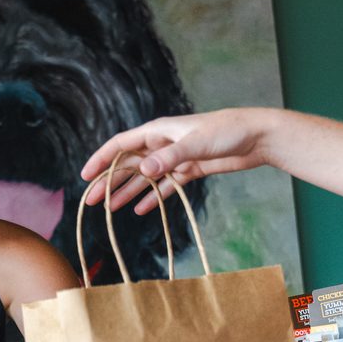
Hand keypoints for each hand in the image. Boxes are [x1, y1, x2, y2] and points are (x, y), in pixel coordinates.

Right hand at [79, 108, 277, 214]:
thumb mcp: (196, 143)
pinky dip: (153, 197)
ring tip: (111, 208)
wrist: (257, 137)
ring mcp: (176, 158)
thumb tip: (144, 168)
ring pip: (145, 177)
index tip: (85, 176)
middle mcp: (163, 144)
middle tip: (93, 201)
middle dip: (110, 181)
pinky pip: (165, 186)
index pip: (121, 145)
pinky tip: (142, 210)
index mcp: (158, 131)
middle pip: (129, 164)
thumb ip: (170, 157)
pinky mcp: (190, 170)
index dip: (101, 159)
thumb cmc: (227, 132)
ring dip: (128, 192)